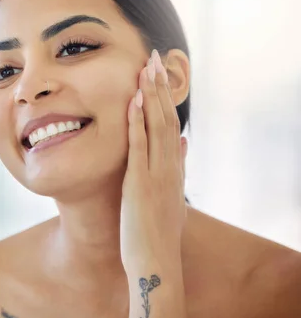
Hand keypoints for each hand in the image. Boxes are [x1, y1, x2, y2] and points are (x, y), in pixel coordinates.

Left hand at [120, 49, 187, 317]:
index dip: (165, 97)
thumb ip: (177, 167)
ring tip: (147, 67)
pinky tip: (132, 101)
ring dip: (151, 95)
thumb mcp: (171, 194)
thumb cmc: (158, 231)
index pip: (172, 124)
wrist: (155, 260)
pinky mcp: (140, 184)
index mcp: (173, 167)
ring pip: (157, 126)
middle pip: (167, 118)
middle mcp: (168, 166)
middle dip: (159, 86)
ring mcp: (156, 174)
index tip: (158, 73)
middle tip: (154, 56)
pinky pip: (139, 147)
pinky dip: (136, 123)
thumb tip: (185, 142)